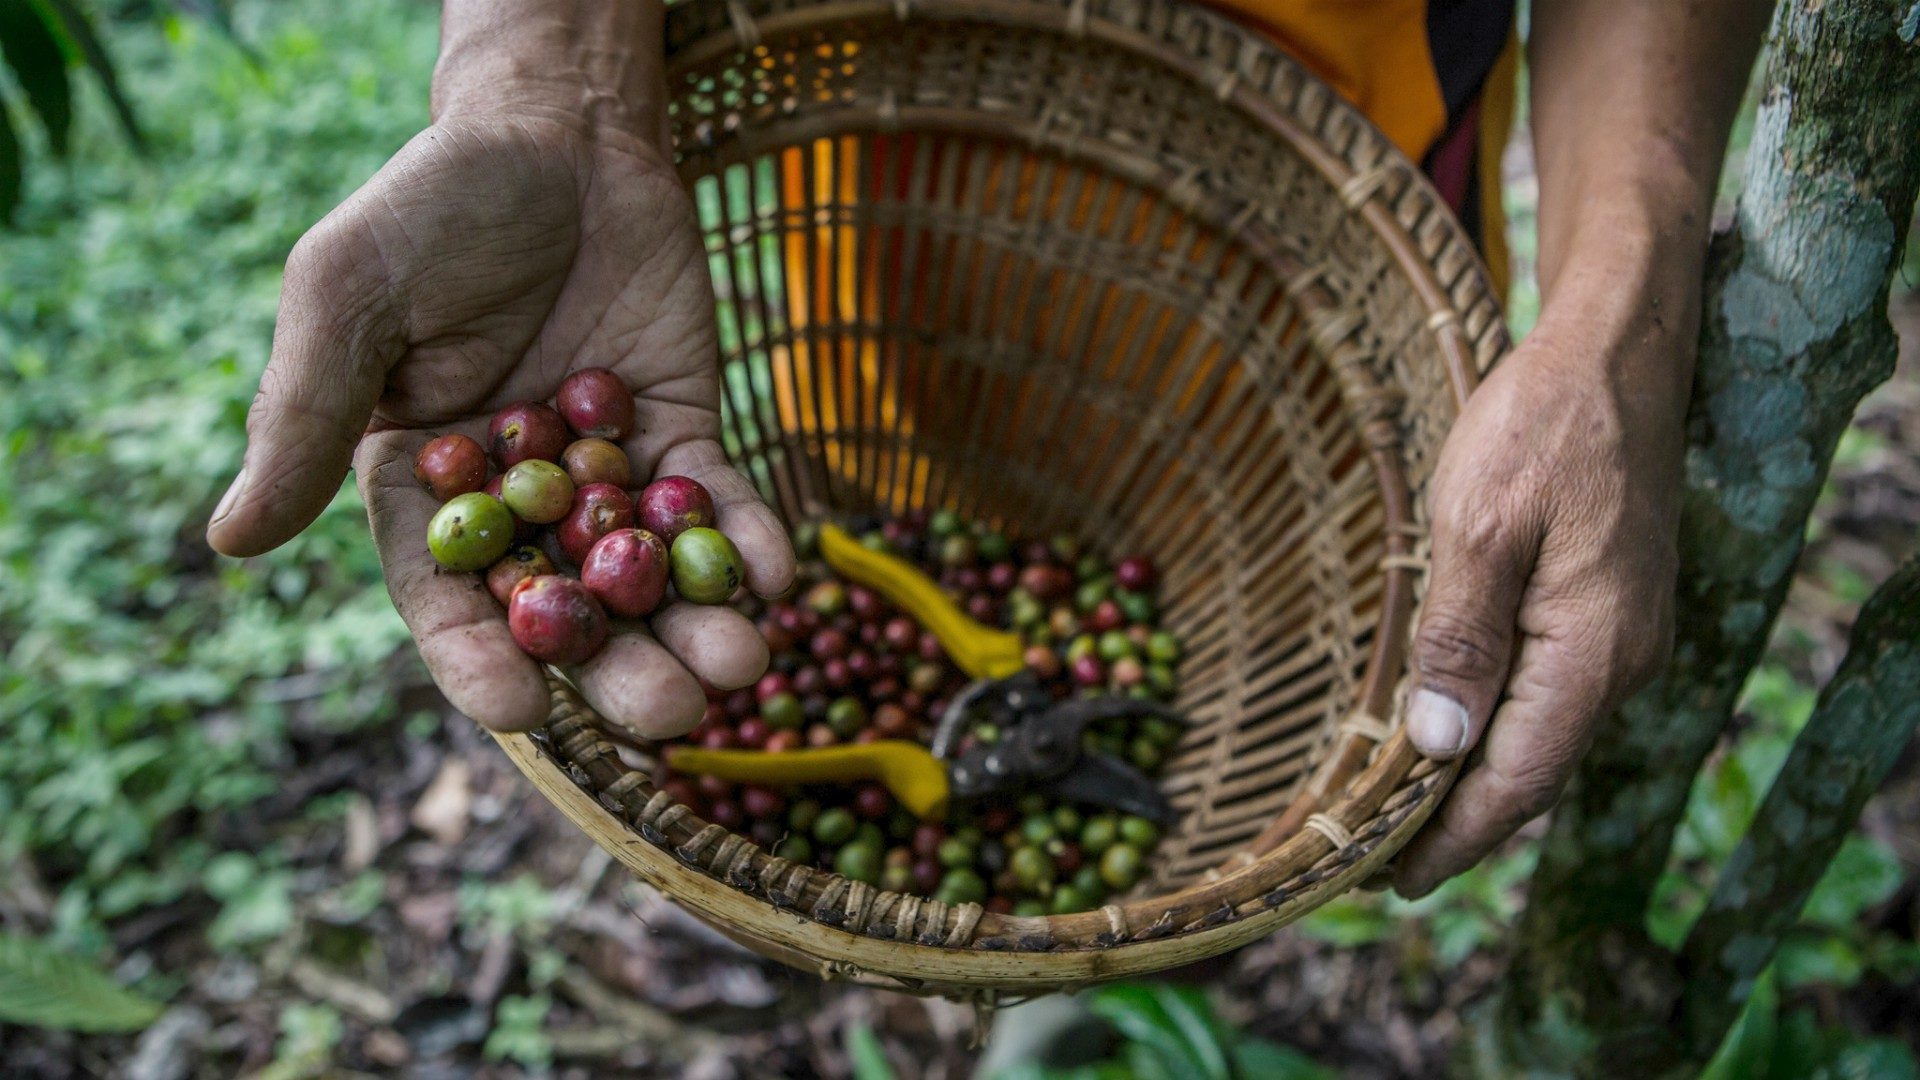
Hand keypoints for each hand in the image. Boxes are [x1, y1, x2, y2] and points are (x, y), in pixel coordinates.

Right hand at [206, 99, 791, 734]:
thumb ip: (306, 413)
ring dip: (699, 628)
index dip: (482, 660)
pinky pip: (715, 504)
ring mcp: (603, 477)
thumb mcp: (349, 293)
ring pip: (650, 578)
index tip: (527, 709)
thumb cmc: (434, 206)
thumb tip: (230, 539)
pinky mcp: (679, 437)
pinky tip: (774, 576)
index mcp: (419, 490)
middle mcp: (515, 504)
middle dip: (622, 670)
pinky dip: (743, 542)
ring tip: (743, 664)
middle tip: (672, 716)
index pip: (448, 599)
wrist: (558, 134)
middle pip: (568, 612)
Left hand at [1392, 307, 1685, 896]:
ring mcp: (1624, 637)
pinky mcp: (1612, 610)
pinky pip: (1552, 694)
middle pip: (1534, 769)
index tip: (1392, 879)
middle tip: (1380, 860)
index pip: (1518, 779)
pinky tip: (1454, 732)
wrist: (1616, 351)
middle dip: (1458, 821)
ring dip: (1477, 777)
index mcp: (1592, 650)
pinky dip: (1500, 727)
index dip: (1453, 837)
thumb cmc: (1542, 424)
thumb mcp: (1480, 524)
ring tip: (1402, 811)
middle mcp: (1621, 659)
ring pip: (1544, 735)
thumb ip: (1461, 639)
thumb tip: (1439, 745)